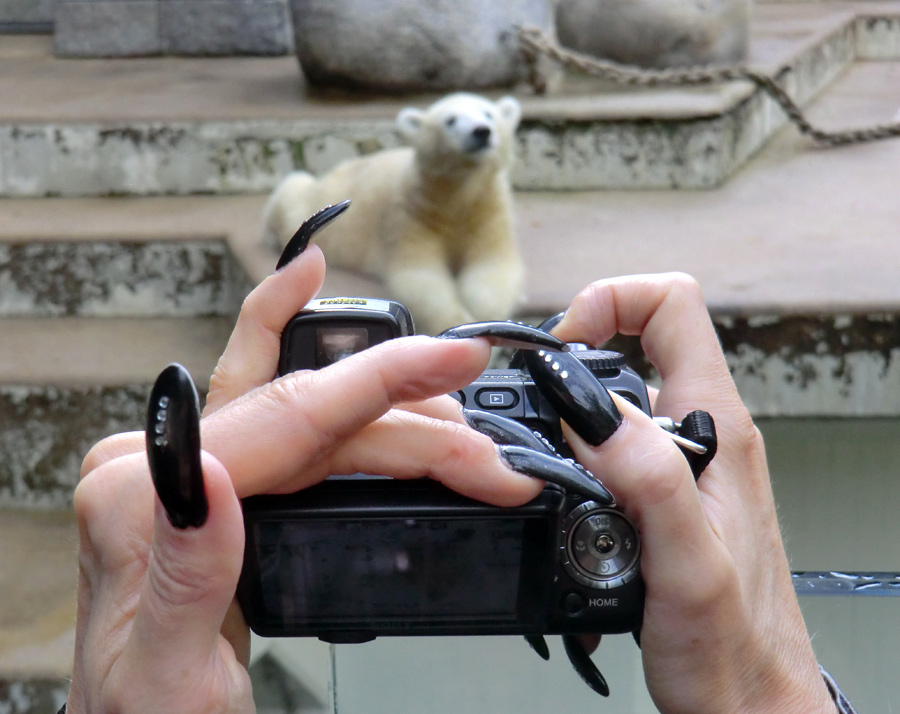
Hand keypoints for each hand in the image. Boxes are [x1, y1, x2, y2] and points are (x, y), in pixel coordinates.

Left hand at [68, 231, 559, 712]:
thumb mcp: (167, 675)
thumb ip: (186, 575)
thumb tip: (210, 479)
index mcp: (138, 494)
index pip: (286, 417)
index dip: (384, 381)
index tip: (454, 361)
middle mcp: (160, 461)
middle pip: (315, 412)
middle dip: (416, 423)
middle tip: (490, 456)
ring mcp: (191, 463)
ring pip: (312, 407)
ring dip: (396, 409)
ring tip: (460, 429)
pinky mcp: (222, 477)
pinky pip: (284, 409)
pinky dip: (333, 378)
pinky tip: (353, 347)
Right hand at [549, 273, 834, 713]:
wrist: (748, 701)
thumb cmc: (733, 648)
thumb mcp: (686, 565)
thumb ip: (648, 478)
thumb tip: (594, 408)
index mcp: (718, 428)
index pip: (673, 305)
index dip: (610, 302)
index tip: (564, 349)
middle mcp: (704, 432)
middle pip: (637, 337)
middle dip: (576, 356)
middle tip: (539, 405)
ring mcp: (684, 459)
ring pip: (619, 392)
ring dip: (571, 411)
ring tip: (544, 453)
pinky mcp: (664, 488)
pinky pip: (614, 440)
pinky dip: (576, 450)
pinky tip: (563, 492)